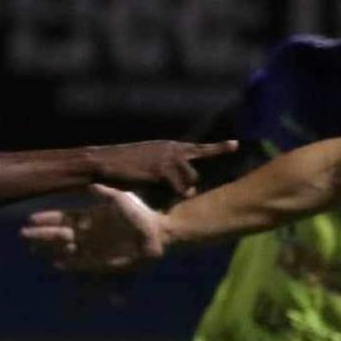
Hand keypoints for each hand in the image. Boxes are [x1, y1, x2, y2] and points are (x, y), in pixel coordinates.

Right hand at [22, 185, 168, 272]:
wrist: (156, 233)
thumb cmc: (139, 214)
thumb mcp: (120, 198)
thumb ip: (104, 193)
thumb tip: (91, 186)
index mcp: (90, 216)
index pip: (63, 218)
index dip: (47, 218)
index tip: (31, 218)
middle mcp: (88, 233)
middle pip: (59, 234)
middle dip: (42, 235)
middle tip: (24, 234)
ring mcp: (93, 248)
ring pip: (65, 249)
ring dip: (51, 248)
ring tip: (33, 249)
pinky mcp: (101, 262)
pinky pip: (80, 264)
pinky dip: (67, 263)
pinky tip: (55, 262)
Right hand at [87, 140, 234, 197]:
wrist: (104, 162)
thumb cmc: (122, 166)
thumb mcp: (148, 161)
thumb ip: (167, 168)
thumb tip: (185, 186)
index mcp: (170, 147)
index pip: (200, 149)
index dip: (219, 148)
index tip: (236, 145)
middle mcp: (173, 150)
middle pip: (194, 176)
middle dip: (185, 188)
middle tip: (170, 192)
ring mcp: (169, 159)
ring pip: (188, 184)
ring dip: (176, 192)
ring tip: (154, 187)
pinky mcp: (163, 170)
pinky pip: (176, 190)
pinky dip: (167, 195)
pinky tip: (150, 188)